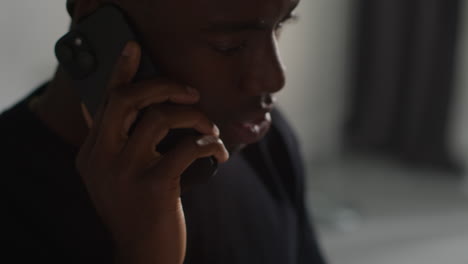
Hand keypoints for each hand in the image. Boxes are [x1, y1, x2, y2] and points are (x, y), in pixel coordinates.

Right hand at [76, 41, 228, 263]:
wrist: (143, 257)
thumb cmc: (136, 212)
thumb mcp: (113, 178)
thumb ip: (112, 145)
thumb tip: (102, 110)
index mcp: (92, 152)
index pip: (105, 101)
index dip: (121, 71)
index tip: (135, 49)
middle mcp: (101, 158)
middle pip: (128, 100)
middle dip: (164, 87)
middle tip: (191, 93)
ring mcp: (125, 172)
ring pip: (161, 119)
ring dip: (196, 118)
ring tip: (212, 128)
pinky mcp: (153, 187)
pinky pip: (188, 148)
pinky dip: (211, 145)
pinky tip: (219, 153)